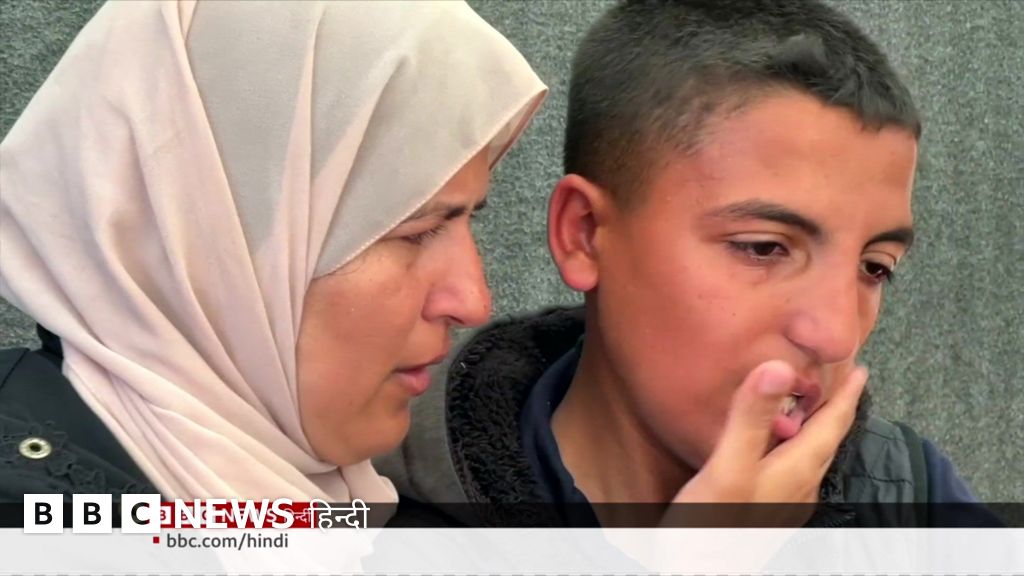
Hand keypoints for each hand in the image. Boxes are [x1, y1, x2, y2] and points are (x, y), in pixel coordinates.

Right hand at [661, 360, 867, 526]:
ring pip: (809, 457)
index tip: (859, 369)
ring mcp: (783, 503)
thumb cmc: (712, 526)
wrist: (699, 570)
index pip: (832, 426)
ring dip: (813, 429)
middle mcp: (798, 487)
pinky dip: (790, 447)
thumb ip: (751, 419)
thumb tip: (779, 366)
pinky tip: (773, 449)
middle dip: (833, 409)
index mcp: (796, 471)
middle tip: (838, 381)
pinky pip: (789, 470)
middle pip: (825, 441)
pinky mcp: (764, 511)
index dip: (846, 395)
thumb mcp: (728, 466)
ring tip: (810, 409)